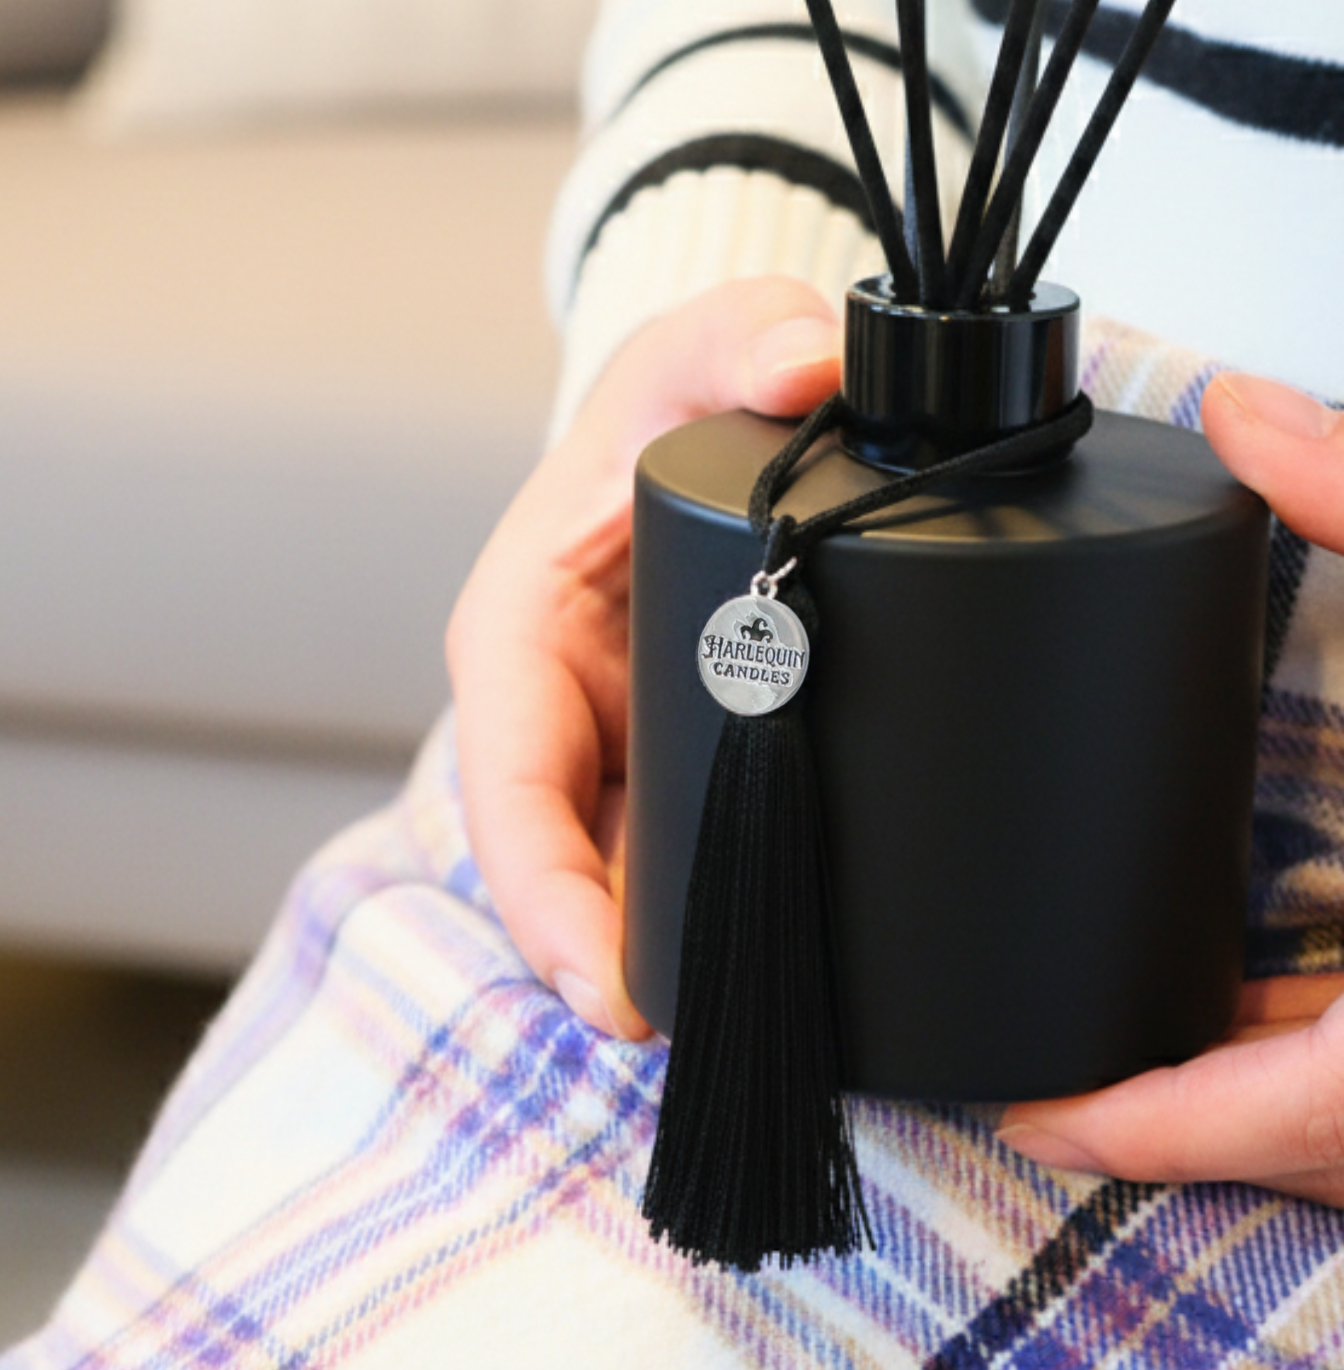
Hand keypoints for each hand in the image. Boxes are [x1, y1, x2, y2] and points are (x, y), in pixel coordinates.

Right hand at [446, 276, 839, 1037]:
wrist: (722, 412)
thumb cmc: (683, 381)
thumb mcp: (707, 341)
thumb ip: (752, 332)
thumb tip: (807, 367)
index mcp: (519, 627)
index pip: (509, 781)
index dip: (546, 893)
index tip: (608, 986)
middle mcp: (557, 707)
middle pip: (565, 862)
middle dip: (615, 959)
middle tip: (704, 1037)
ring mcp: (622, 746)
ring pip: (631, 879)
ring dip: (681, 955)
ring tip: (764, 1028)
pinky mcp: (688, 763)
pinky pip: (697, 855)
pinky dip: (734, 913)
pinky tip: (802, 971)